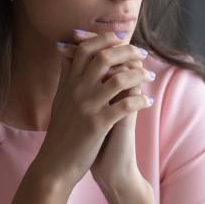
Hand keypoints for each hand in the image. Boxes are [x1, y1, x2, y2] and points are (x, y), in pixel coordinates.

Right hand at [31, 30, 153, 190]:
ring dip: (139, 74)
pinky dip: (140, 100)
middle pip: (104, 58)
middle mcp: (77, 91)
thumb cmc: (61, 132)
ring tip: (149, 75)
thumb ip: (65, 75)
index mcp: (69, 83)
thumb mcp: (59, 99)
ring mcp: (88, 107)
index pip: (86, 49)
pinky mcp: (98, 125)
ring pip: (119, 79)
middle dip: (127, 51)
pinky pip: (126, 106)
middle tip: (142, 53)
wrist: (55, 164)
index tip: (121, 39)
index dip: (105, 39)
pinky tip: (148, 101)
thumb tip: (64, 50)